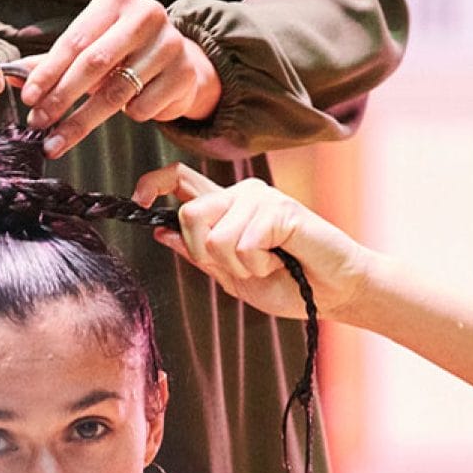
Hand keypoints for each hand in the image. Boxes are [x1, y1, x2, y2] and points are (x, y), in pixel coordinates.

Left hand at [20, 0, 221, 157]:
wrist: (178, 62)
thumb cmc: (125, 52)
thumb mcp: (91, 46)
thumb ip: (54, 61)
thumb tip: (12, 78)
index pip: (75, 40)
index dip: (48, 72)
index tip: (28, 98)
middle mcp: (146, 14)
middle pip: (94, 63)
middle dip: (61, 98)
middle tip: (38, 123)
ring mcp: (170, 43)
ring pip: (116, 92)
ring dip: (81, 121)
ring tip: (58, 140)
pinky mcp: (183, 74)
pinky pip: (142, 107)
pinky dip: (128, 115)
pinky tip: (128, 110)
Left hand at [131, 163, 370, 319]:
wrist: (333, 293)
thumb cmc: (290, 284)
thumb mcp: (232, 277)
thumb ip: (199, 254)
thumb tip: (160, 231)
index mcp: (226, 208)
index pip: (179, 179)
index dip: (153, 183)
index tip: (139, 199)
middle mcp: (240, 194)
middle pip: (189, 214)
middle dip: (206, 254)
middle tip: (241, 266)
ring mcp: (260, 197)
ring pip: (214, 236)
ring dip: (240, 265)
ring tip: (269, 262)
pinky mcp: (279, 207)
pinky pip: (243, 242)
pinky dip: (259, 263)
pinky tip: (283, 259)